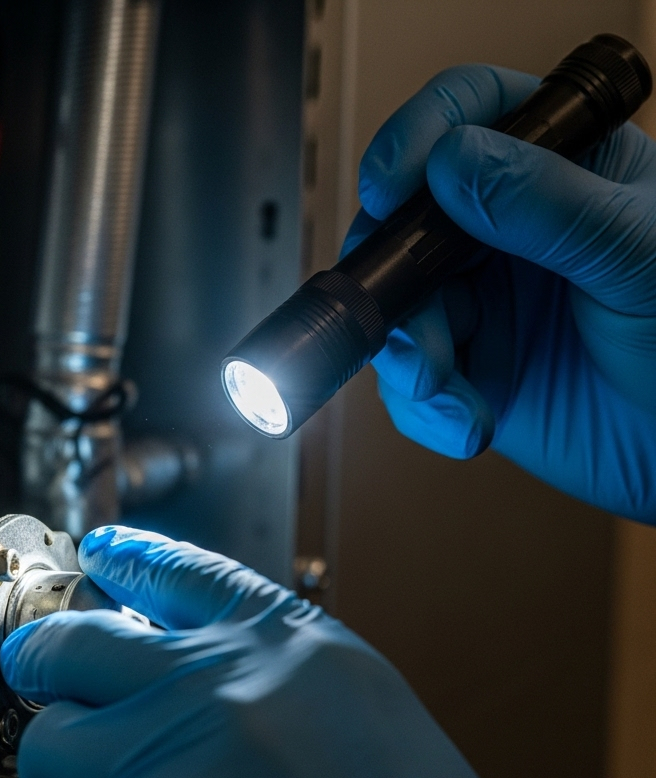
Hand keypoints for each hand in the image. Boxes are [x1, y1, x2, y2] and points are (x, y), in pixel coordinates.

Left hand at [1, 526, 652, 777]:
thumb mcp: (364, 713)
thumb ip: (268, 667)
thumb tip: (174, 650)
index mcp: (283, 649)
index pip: (174, 573)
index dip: (126, 559)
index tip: (101, 557)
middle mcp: (213, 692)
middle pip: (73, 644)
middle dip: (50, 662)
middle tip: (41, 674)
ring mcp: (157, 769)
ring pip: (48, 743)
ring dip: (69, 774)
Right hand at [349, 64, 655, 522]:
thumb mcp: (638, 258)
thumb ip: (551, 207)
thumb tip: (453, 160)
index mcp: (560, 170)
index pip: (470, 115)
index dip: (415, 139)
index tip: (389, 188)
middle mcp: (507, 233)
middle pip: (404, 224)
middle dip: (392, 282)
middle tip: (415, 324)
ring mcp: (482, 304)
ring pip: (394, 310)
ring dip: (407, 356)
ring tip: (444, 388)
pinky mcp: (465, 371)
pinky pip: (407, 383)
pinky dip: (423, 409)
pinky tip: (468, 420)